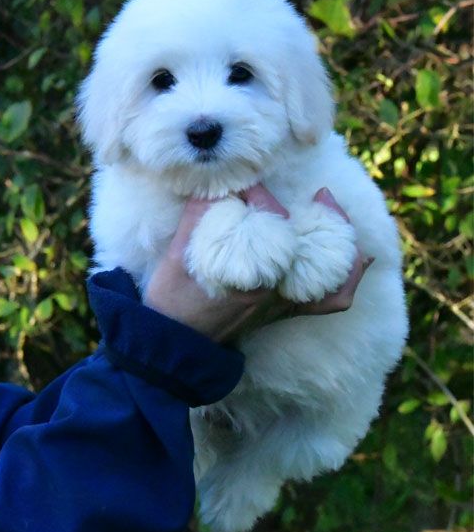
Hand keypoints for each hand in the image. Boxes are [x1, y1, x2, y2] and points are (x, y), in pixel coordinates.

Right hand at [144, 185, 371, 341]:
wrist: (175, 345)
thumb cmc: (172, 299)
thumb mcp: (177, 254)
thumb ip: (200, 216)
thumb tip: (221, 186)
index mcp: (248, 271)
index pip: (268, 220)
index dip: (259, 195)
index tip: (244, 187)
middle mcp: (274, 288)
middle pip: (309, 242)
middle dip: (320, 214)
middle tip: (322, 195)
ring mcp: (282, 303)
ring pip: (329, 271)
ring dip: (338, 239)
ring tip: (337, 215)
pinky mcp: (284, 312)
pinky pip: (329, 302)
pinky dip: (347, 280)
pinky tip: (359, 261)